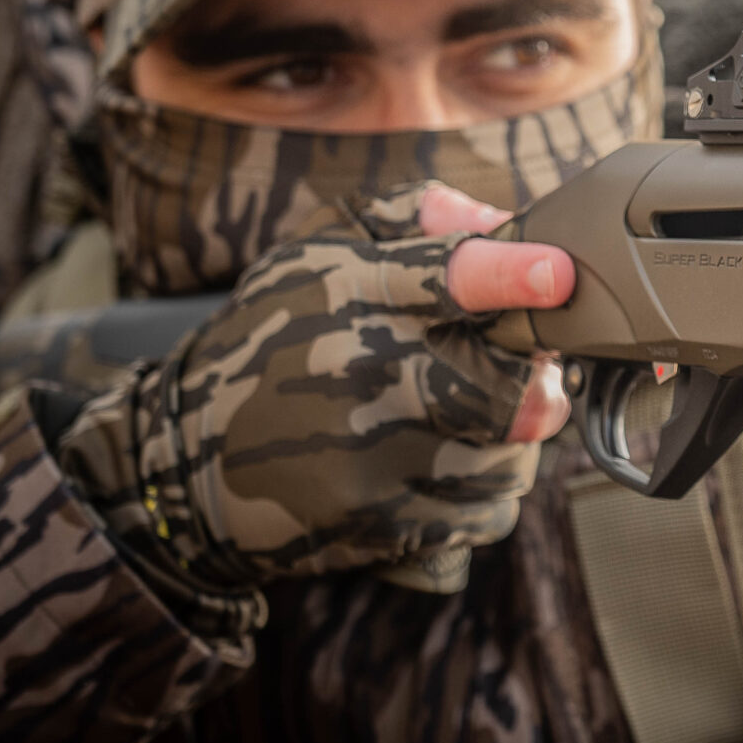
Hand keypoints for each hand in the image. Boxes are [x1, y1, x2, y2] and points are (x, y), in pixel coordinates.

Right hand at [55, 181, 574, 595]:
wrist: (185, 459)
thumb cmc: (271, 340)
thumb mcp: (317, 254)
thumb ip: (408, 219)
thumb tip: (497, 218)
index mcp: (355, 292)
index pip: (444, 277)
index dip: (509, 275)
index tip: (557, 273)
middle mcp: (367, 374)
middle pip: (505, 385)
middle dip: (531, 381)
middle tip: (517, 372)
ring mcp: (374, 457)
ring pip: (510, 456)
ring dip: (508, 442)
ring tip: (456, 422)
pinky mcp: (380, 524)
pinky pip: (487, 513)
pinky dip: (483, 494)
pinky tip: (435, 470)